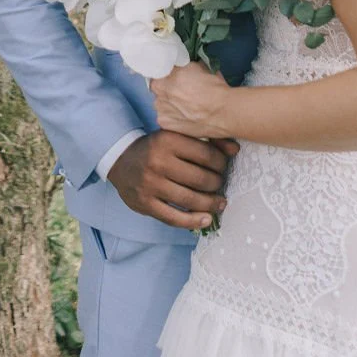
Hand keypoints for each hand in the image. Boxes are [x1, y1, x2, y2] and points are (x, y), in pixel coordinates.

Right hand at [106, 131, 237, 231]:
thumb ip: (206, 140)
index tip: (224, 166)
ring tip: (220, 202)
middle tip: (221, 183)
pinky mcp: (145, 204)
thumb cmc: (157, 147)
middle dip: (217, 183)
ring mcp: (150, 185)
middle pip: (200, 178)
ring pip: (190, 199)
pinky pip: (174, 218)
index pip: (205, 154)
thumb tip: (235, 150)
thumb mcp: (176, 135)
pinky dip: (193, 221)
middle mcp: (158, 162)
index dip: (221, 162)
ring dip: (210, 203)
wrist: (121, 159)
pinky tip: (206, 219)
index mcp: (167, 140)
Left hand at [150, 60, 231, 137]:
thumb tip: (181, 67)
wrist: (222, 112)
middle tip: (182, 91)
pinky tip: (185, 116)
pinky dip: (172, 116)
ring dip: (169, 103)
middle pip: (158, 88)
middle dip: (168, 89)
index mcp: (165, 75)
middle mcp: (158, 92)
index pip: (159, 72)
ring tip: (186, 106)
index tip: (175, 77)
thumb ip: (184, 67)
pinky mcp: (164, 124)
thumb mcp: (198, 67)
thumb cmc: (213, 87)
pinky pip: (165, 117)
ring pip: (161, 103)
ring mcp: (159, 110)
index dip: (167, 74)